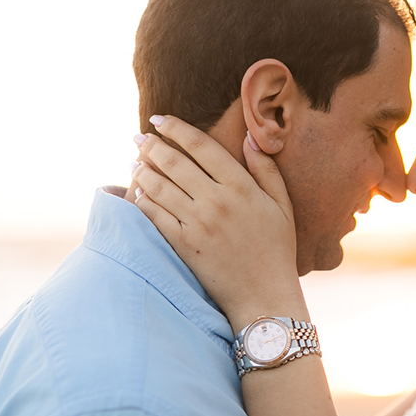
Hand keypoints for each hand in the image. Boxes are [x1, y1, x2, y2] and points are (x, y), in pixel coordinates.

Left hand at [131, 115, 306, 322]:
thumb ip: (266, 168)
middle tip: (137, 136)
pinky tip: (137, 192)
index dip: (176, 128)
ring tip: (134, 161)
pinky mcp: (184, 245)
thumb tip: (248, 136)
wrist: (264, 295)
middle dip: (151, 145)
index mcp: (241, 186)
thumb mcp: (281, 205)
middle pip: (175, 162)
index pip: (201, 146)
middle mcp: (217, 201)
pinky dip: (143, 201)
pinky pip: (155, 216)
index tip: (159, 119)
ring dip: (142, 170)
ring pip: (160, 187)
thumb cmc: (276, 249)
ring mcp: (198, 223)